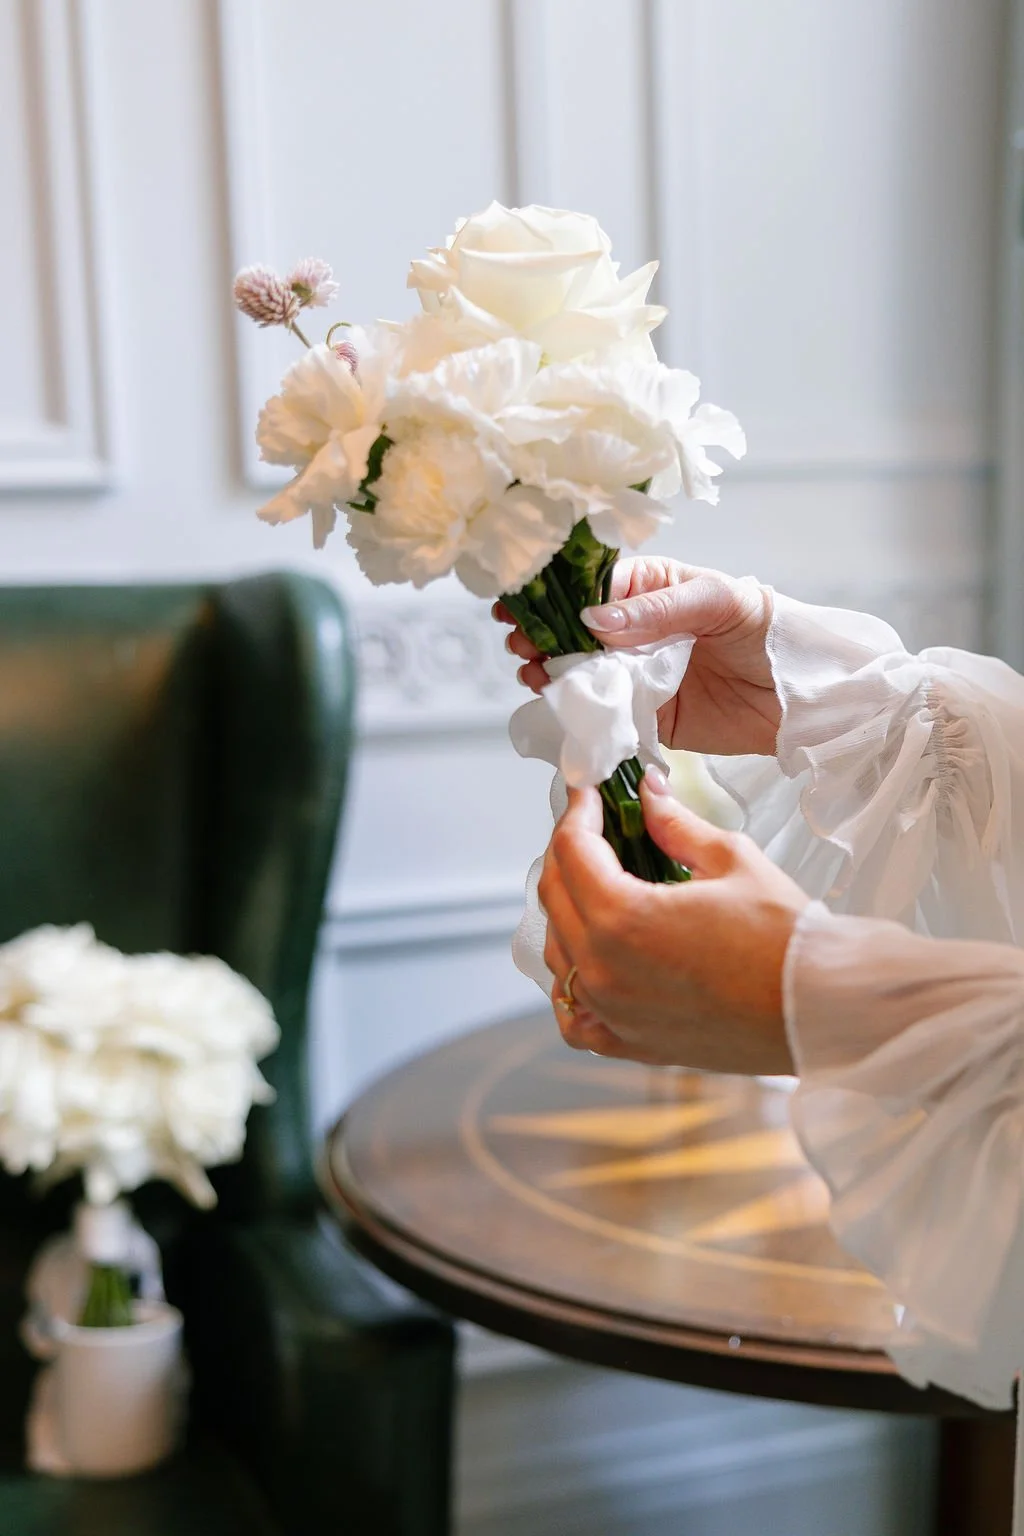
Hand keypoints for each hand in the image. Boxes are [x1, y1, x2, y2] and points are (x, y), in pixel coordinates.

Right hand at [494, 556, 779, 755]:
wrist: (800, 694)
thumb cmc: (766, 629)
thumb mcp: (714, 602)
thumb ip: (655, 610)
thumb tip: (594, 619)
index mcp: (647, 589)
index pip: (587, 588)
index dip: (550, 597)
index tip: (516, 606)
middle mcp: (634, 632)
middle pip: (571, 633)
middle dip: (541, 636)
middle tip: (523, 645)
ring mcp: (637, 676)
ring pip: (579, 674)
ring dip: (551, 674)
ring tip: (536, 674)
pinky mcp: (646, 717)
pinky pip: (604, 714)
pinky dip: (579, 713)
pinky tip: (557, 707)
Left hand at [539, 768, 808, 1072]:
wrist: (820, 1010)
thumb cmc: (785, 938)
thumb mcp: (730, 860)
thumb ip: (675, 825)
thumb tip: (648, 794)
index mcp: (623, 919)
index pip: (572, 850)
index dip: (579, 811)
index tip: (590, 793)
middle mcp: (603, 971)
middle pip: (554, 896)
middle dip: (569, 853)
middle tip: (596, 829)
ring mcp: (611, 1013)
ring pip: (557, 952)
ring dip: (568, 911)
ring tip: (600, 884)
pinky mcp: (629, 1042)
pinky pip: (575, 1016)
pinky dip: (572, 984)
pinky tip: (592, 961)